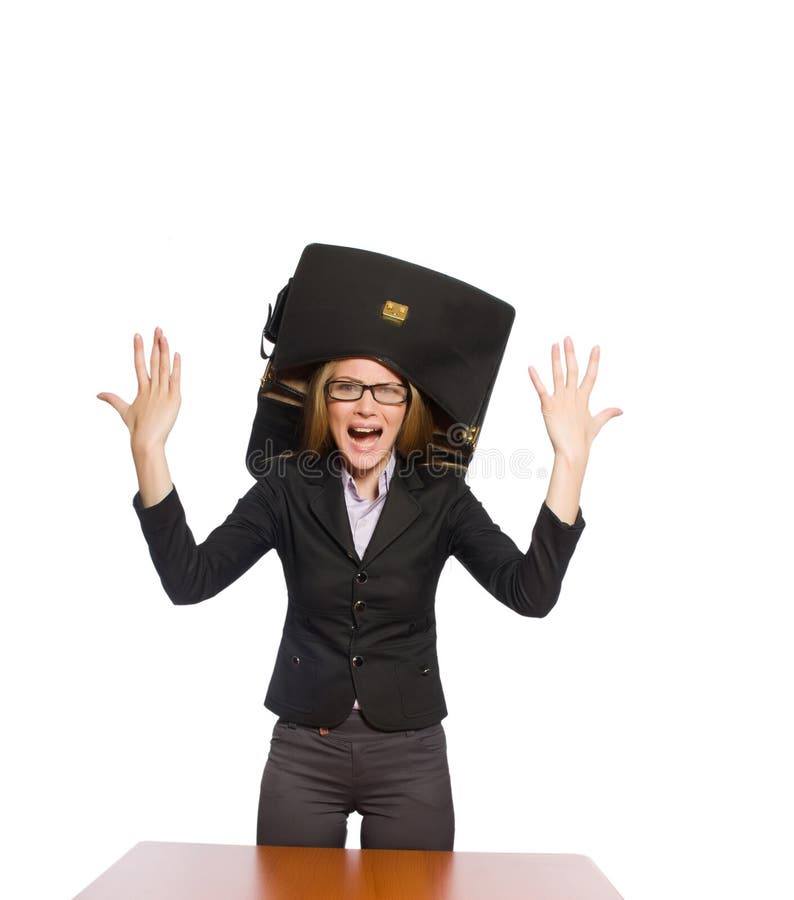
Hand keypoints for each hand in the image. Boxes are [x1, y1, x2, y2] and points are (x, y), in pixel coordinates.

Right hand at [97, 326, 181, 449]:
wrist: (147, 441)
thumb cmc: (137, 429)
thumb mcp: (124, 411)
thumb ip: (113, 400)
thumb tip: (98, 394)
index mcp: (141, 389)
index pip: (139, 364)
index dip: (138, 349)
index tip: (137, 335)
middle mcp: (151, 388)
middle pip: (154, 361)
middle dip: (155, 344)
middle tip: (157, 328)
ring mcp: (163, 392)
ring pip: (164, 367)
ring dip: (164, 350)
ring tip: (163, 336)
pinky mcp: (173, 399)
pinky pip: (175, 379)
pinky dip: (176, 367)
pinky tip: (176, 354)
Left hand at [528, 336, 621, 464]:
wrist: (573, 452)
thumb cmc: (582, 440)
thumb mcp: (596, 424)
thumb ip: (607, 413)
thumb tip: (621, 410)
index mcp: (584, 399)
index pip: (591, 375)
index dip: (593, 361)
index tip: (596, 347)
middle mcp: (573, 396)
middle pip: (573, 370)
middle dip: (571, 353)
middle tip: (568, 338)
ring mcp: (561, 400)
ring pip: (558, 375)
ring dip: (556, 359)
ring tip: (555, 345)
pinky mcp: (549, 406)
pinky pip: (541, 389)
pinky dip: (535, 379)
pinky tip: (530, 368)